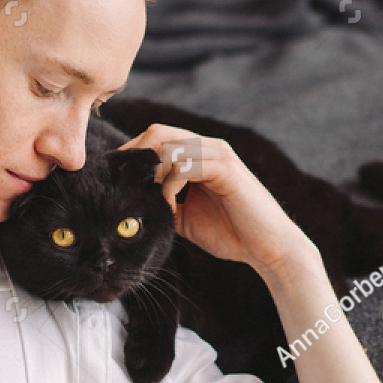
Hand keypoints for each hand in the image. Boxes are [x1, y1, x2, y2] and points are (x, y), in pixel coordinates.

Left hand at [116, 123, 315, 277]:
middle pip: (158, 132)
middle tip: (125, 186)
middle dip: (137, 158)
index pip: (156, 138)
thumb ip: (163, 202)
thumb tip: (131, 203)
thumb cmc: (231, 233)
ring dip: (153, 175)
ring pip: (169, 145)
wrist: (267, 249)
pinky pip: (184, 165)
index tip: (114, 178)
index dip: (133, 155)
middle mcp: (208, 147)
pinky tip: (169, 206)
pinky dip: (169, 185)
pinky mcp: (225, 168)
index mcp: (199, 154)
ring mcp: (218, 154)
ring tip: (151, 202)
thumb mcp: (185, 217)